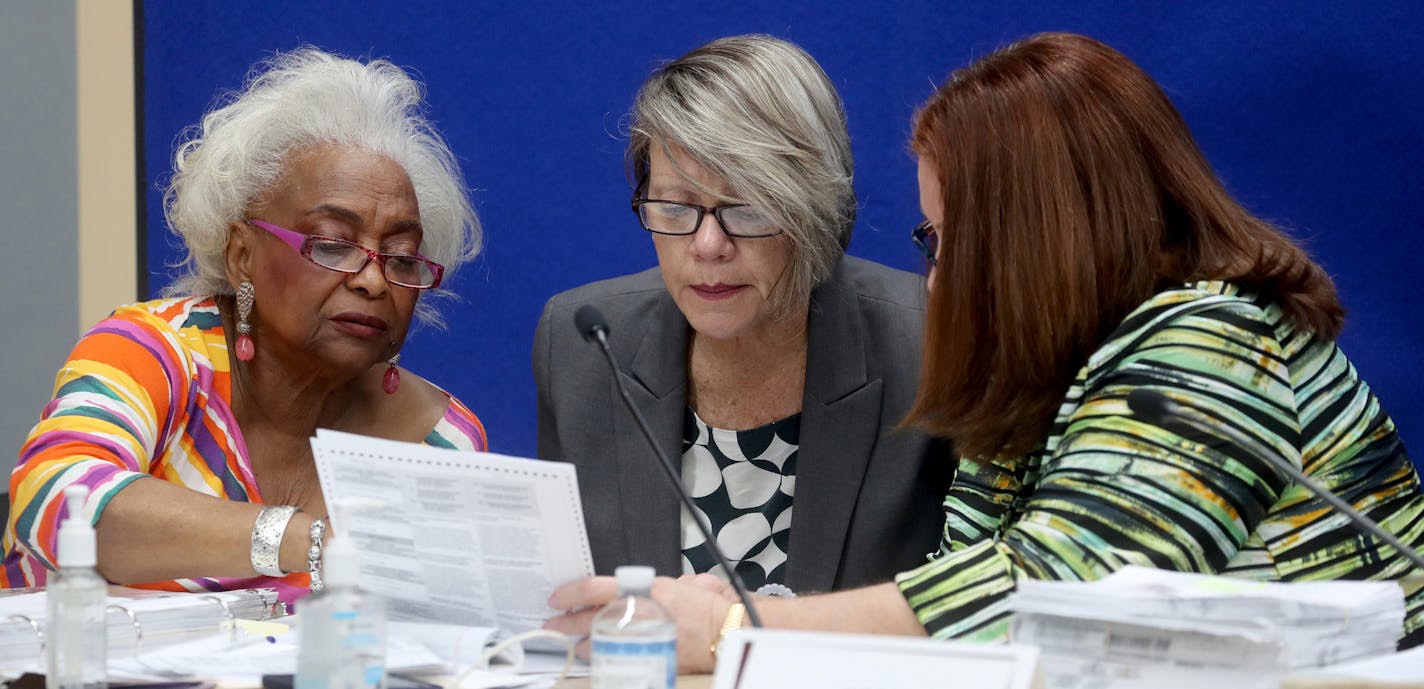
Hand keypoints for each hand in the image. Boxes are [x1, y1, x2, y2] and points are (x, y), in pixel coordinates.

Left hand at [544, 574, 731, 673]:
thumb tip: (634, 590)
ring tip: (576, 642)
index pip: (593, 589)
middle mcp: (635, 614)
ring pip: (595, 642)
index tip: (557, 598)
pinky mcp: (642, 658)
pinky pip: (612, 658)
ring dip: (582, 642)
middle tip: (552, 624)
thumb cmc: (706, 608)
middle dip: (564, 622)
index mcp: (641, 590)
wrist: (724, 633)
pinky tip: (598, 655)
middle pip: (586, 618)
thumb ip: (650, 586)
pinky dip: (603, 656)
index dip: (569, 593)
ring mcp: (636, 639)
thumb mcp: (676, 585)